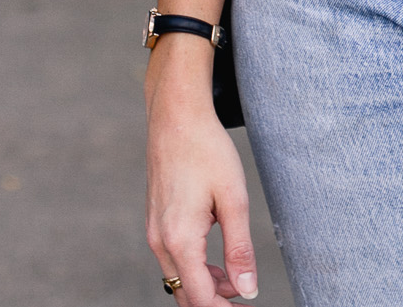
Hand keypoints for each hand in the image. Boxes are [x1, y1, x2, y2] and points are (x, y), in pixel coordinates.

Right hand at [147, 47, 258, 304]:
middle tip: (244, 295)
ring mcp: (154, 231)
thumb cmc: (207, 150)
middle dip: (214, 302)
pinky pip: (173, 257)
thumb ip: (239, 249)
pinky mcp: (156, 220)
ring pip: (178, 277)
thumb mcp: (234, 199)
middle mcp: (160, 241)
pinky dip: (195, 266)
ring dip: (206, 285)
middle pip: (185, 293)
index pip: (200, 298)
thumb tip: (248, 290)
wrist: (176, 115)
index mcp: (179, 239)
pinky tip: (217, 258)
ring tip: (237, 278)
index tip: (247, 304)